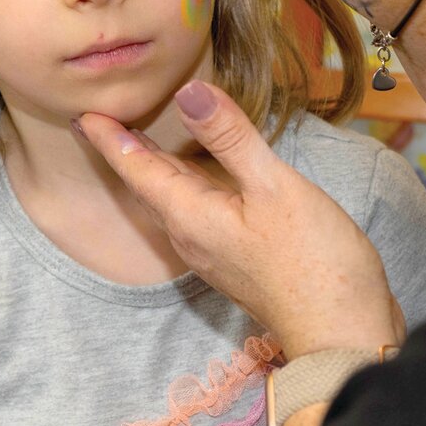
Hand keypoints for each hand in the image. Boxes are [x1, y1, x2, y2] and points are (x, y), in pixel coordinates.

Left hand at [75, 81, 403, 359]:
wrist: (343, 334)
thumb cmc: (314, 262)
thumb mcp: (274, 187)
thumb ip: (231, 138)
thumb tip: (187, 91)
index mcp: (191, 216)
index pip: (136, 168)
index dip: (109, 137)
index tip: (81, 111)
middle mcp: (192, 236)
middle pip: (146, 186)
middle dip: (123, 152)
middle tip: (97, 120)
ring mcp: (214, 251)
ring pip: (169, 201)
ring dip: (152, 170)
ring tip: (139, 140)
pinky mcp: (238, 258)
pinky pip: (195, 212)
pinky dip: (184, 185)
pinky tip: (199, 176)